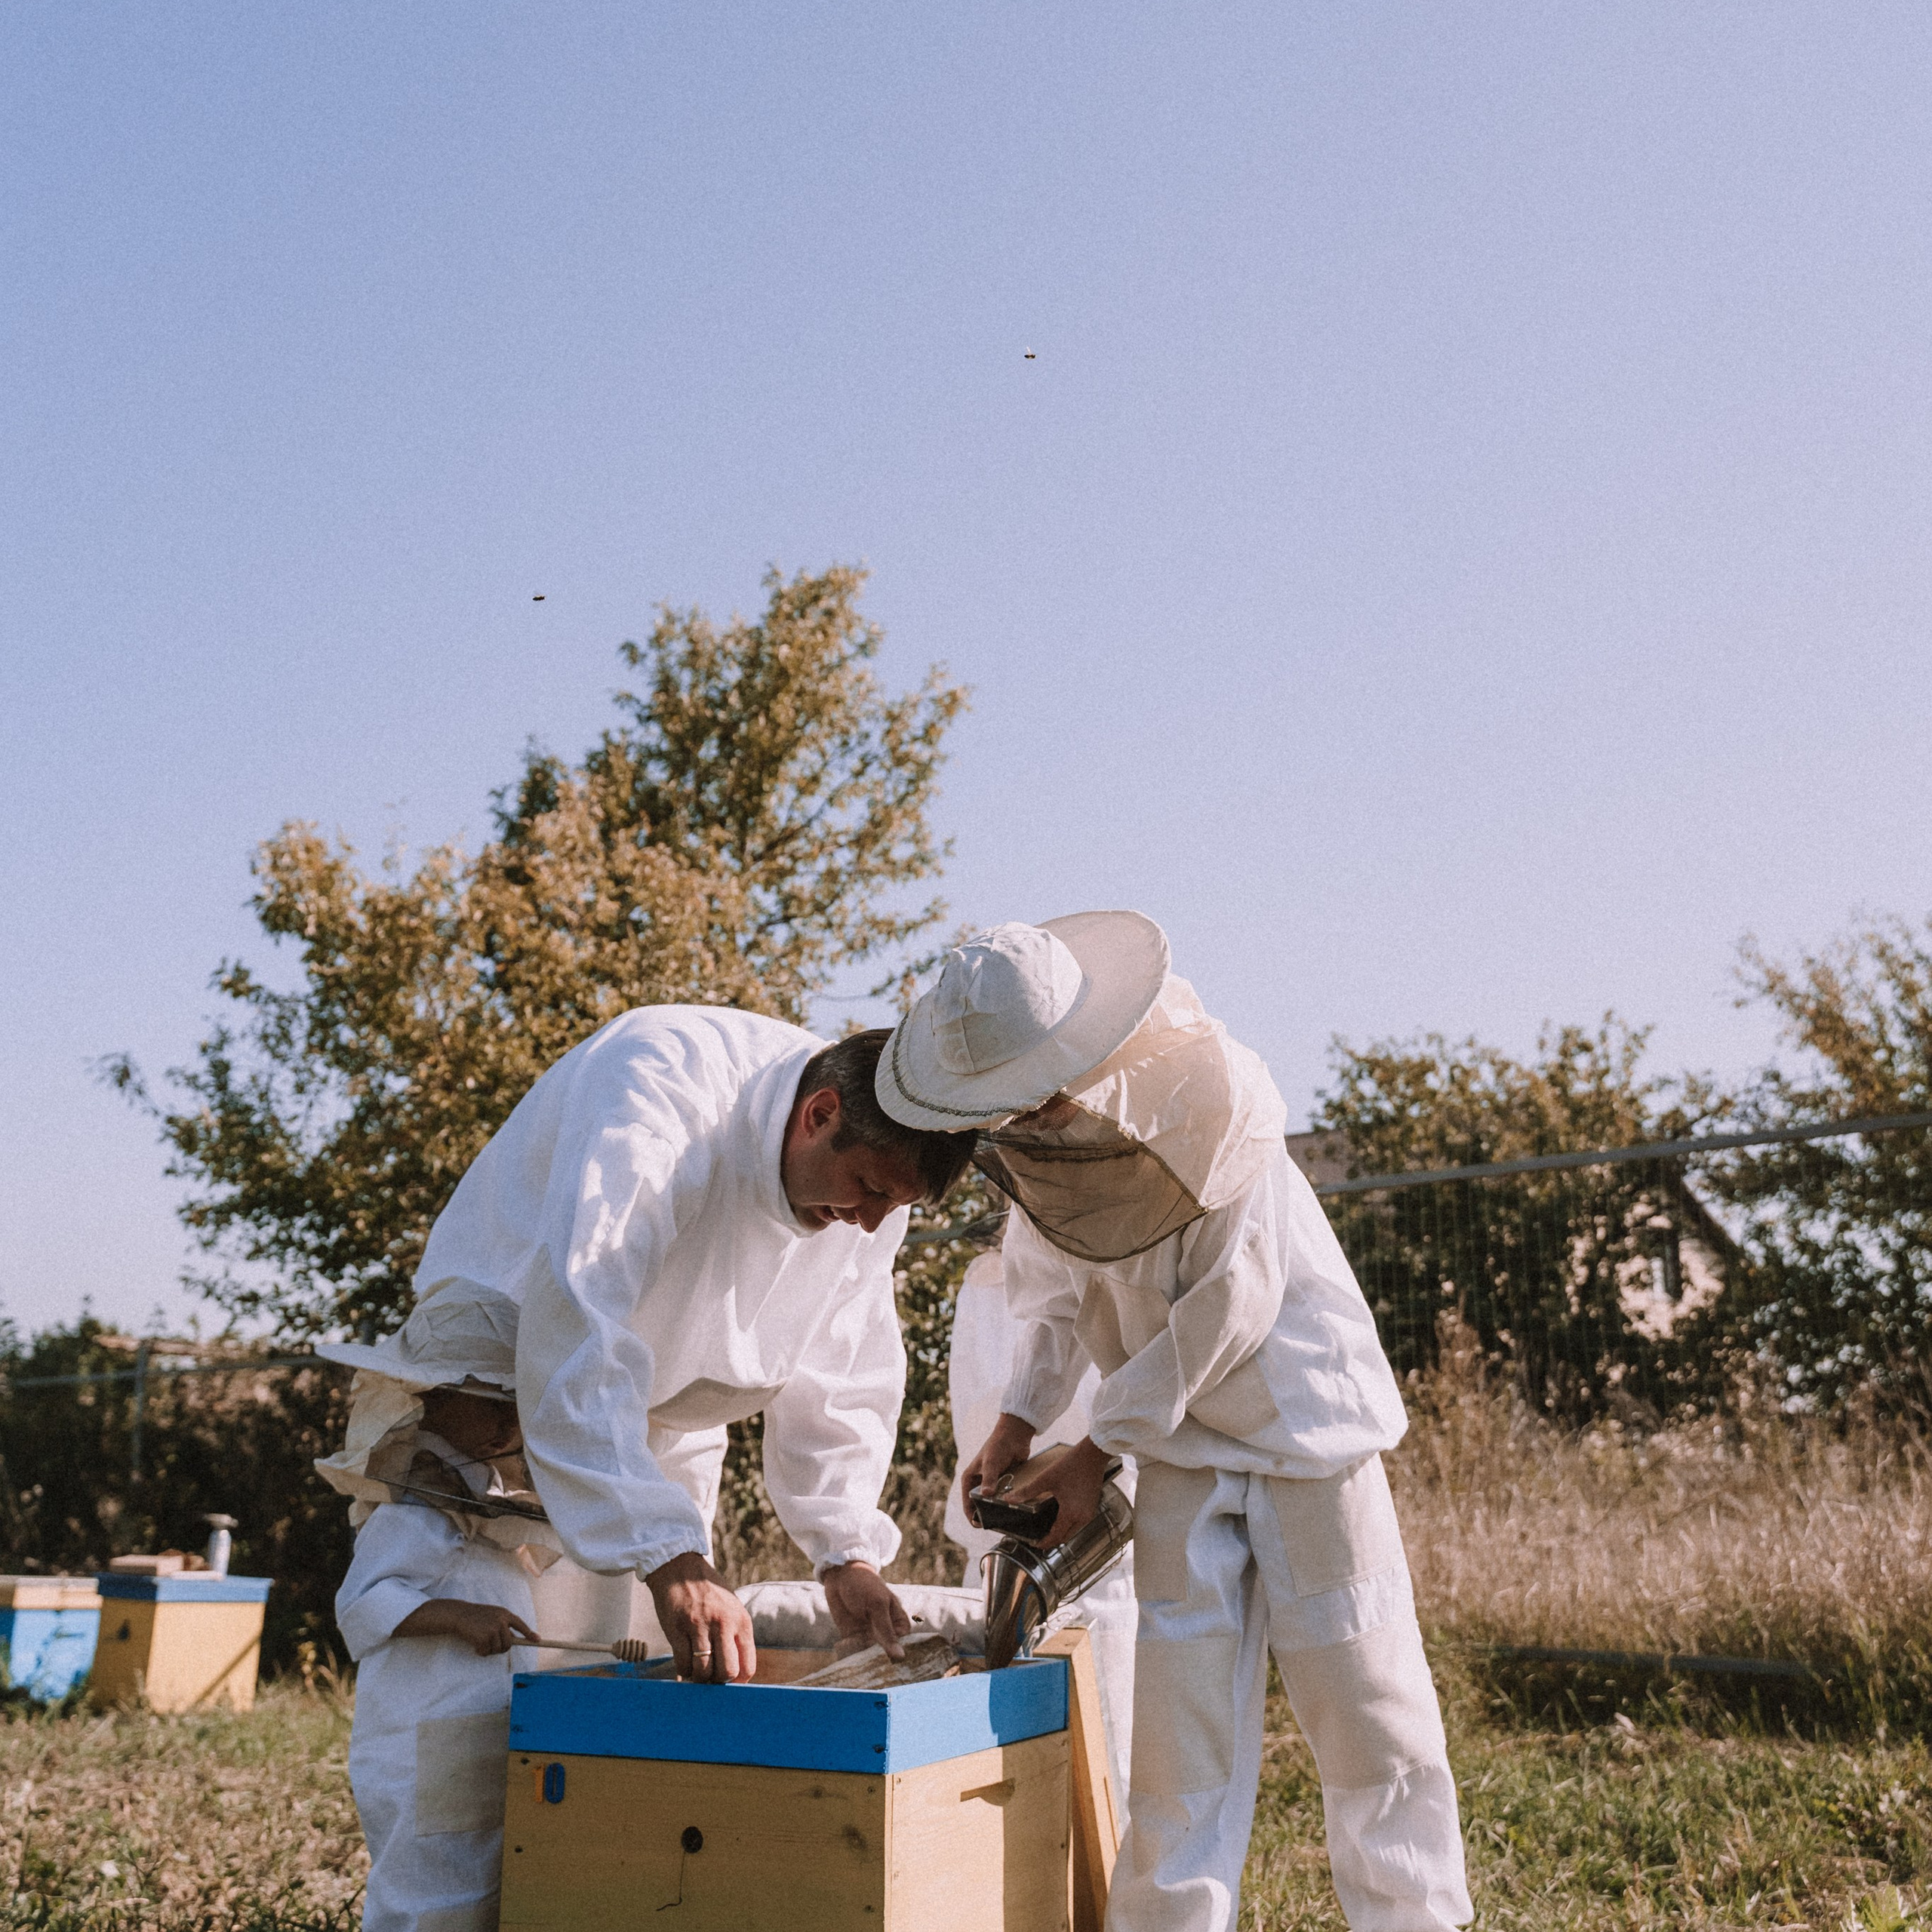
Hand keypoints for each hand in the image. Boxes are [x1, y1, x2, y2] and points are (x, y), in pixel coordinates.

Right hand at [392, 1598, 538, 1656]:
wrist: (458, 1614)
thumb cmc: (475, 1617)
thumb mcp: (492, 1616)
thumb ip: (502, 1625)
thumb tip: (513, 1640)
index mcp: (504, 1614)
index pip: (520, 1624)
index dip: (529, 1633)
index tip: (538, 1640)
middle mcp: (501, 1620)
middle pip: (509, 1644)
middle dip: (500, 1648)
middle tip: (489, 1645)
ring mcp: (493, 1628)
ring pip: (498, 1649)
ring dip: (489, 1650)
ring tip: (480, 1642)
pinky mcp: (484, 1637)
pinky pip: (486, 1652)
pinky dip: (480, 1651)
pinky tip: (474, 1644)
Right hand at [645, 1551, 756, 1683]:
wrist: (679, 1567)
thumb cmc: (707, 1591)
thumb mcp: (731, 1608)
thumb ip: (735, 1635)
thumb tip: (734, 1672)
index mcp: (741, 1620)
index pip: (748, 1666)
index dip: (738, 1681)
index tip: (729, 1682)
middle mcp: (723, 1623)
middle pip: (727, 1672)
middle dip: (718, 1682)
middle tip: (711, 1678)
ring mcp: (699, 1626)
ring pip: (703, 1671)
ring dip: (699, 1678)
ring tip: (696, 1672)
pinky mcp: (677, 1628)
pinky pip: (682, 1663)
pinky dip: (683, 1670)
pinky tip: (684, 1663)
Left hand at [822, 1561, 911, 1661]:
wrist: (841, 1575)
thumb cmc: (865, 1585)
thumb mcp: (878, 1605)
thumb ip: (887, 1631)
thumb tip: (900, 1657)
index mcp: (899, 1624)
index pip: (902, 1647)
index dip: (897, 1657)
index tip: (890, 1664)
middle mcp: (885, 1633)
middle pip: (886, 1655)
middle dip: (879, 1660)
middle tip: (871, 1661)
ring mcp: (870, 1636)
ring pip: (869, 1656)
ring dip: (863, 1658)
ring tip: (858, 1652)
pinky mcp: (854, 1638)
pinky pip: (854, 1652)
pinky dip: (850, 1653)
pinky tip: (846, 1646)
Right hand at [960, 1412, 1035, 1526]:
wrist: (1015, 1435)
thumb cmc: (998, 1446)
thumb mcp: (991, 1463)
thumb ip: (989, 1479)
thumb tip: (986, 1495)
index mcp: (969, 1478)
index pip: (967, 1503)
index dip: (971, 1516)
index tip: (979, 1525)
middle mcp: (979, 1482)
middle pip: (979, 1504)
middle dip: (985, 1514)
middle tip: (994, 1524)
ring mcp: (992, 1483)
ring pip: (992, 1502)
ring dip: (997, 1509)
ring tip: (1005, 1520)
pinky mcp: (1004, 1482)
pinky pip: (1004, 1496)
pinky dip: (1007, 1502)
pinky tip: (1014, 1509)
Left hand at [1006, 1436, 1109, 1550]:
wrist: (1093, 1455)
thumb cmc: (1071, 1465)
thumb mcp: (1046, 1478)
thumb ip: (1027, 1491)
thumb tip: (1010, 1500)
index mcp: (1070, 1513)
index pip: (1056, 1536)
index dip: (1044, 1542)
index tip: (1035, 1544)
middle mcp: (1082, 1517)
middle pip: (1065, 1537)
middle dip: (1053, 1540)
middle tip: (1039, 1538)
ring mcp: (1090, 1513)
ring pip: (1073, 1531)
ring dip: (1062, 1533)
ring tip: (1048, 1529)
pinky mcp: (1093, 1507)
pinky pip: (1080, 1523)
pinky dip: (1070, 1525)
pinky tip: (1060, 1517)